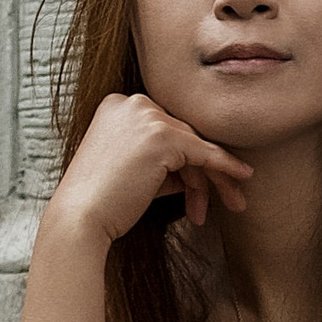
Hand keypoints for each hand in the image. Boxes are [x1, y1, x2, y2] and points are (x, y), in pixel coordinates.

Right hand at [46, 91, 255, 243]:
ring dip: (213, 179)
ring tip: (231, 204)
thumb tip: (200, 168)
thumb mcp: (136, 171)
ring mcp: (147, 116)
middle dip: (206, 170)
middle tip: (230, 196)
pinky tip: (241, 177)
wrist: (80, 218)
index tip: (203, 184)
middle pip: (185, 134)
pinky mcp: (162, 136)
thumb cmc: (104, 202)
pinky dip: (225, 167)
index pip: (167, 128)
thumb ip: (166, 161)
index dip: (188, 159)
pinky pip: (204, 153)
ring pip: (196, 146)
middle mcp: (131, 103)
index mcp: (118, 105)